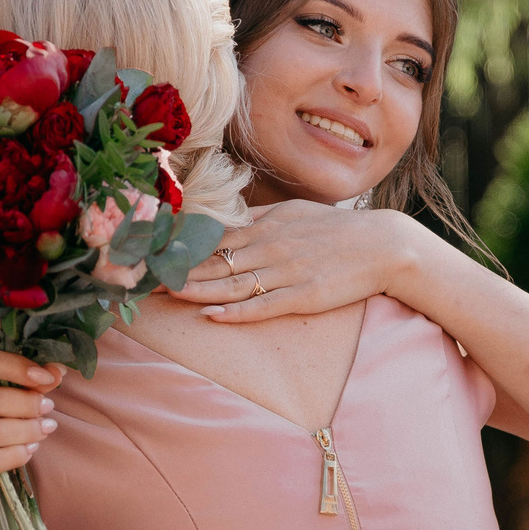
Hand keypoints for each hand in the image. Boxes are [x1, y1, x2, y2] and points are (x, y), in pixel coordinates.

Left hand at [164, 201, 421, 323]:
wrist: (384, 244)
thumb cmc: (337, 230)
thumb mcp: (294, 212)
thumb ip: (257, 216)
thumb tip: (224, 218)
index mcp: (266, 225)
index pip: (213, 238)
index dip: (180, 248)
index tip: (151, 255)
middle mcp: (271, 246)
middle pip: (215, 262)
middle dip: (178, 271)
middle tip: (144, 280)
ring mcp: (287, 271)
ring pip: (233, 283)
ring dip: (198, 291)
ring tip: (168, 295)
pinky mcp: (304, 294)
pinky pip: (264, 305)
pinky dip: (238, 312)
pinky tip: (214, 316)